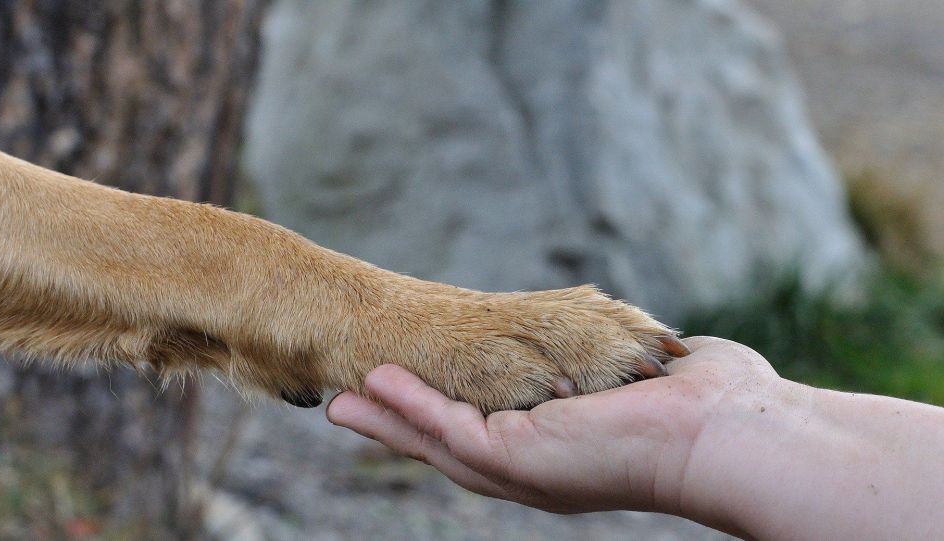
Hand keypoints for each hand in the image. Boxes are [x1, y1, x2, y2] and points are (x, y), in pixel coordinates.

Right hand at [326, 337, 783, 516]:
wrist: (727, 432)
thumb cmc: (707, 404)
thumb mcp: (644, 375)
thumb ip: (627, 365)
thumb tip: (658, 349)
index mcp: (560, 451)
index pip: (488, 432)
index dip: (443, 415)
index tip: (408, 393)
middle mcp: (535, 469)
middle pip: (448, 447)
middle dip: (397, 426)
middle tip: (347, 407)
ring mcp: (522, 469)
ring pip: (435, 444)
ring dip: (387, 420)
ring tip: (342, 401)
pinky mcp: (516, 457)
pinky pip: (446, 429)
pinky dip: (408, 407)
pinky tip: (374, 386)